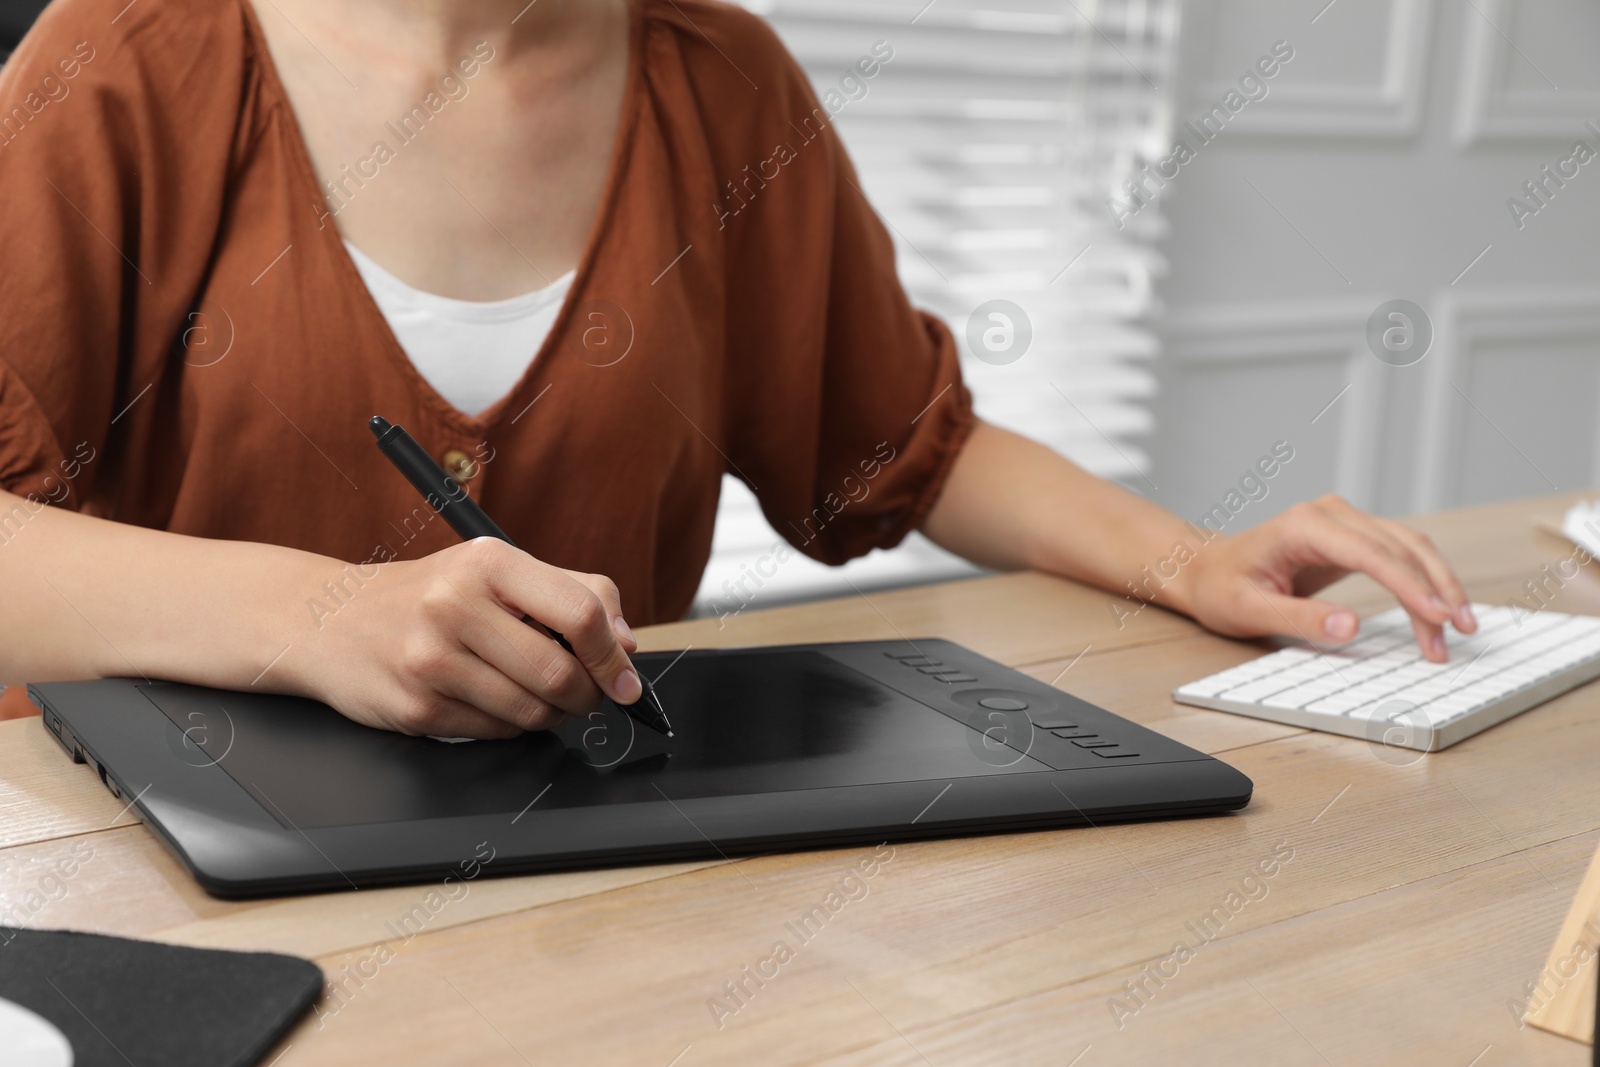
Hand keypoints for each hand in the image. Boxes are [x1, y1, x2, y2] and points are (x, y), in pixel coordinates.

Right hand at [285, 538, 641, 737]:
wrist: (327, 619)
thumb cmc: (426, 595)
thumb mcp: (495, 571)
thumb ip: (571, 593)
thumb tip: (627, 644)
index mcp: (488, 562)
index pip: (580, 613)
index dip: (615, 655)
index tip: (627, 679)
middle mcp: (455, 605)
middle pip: (561, 673)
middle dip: (588, 695)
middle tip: (585, 693)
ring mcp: (431, 659)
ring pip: (532, 713)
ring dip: (551, 714)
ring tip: (534, 693)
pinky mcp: (416, 708)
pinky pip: (497, 733)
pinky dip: (510, 726)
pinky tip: (490, 700)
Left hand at [1176, 495, 1477, 661]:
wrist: (1205, 570)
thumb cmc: (1220, 589)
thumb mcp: (1249, 611)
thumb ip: (1299, 619)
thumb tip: (1350, 628)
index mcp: (1304, 526)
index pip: (1372, 554)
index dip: (1411, 586)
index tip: (1440, 617)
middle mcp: (1330, 514)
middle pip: (1401, 547)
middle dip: (1436, 591)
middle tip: (1460, 634)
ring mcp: (1344, 521)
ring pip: (1409, 548)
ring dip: (1437, 588)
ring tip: (1456, 632)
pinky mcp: (1352, 537)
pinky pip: (1399, 555)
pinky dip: (1422, 583)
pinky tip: (1437, 612)